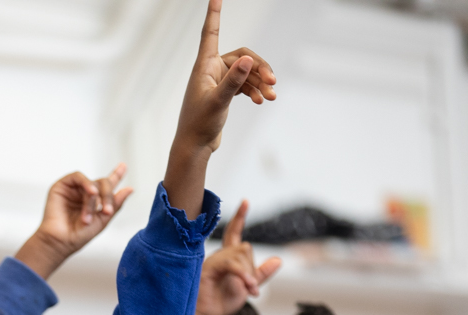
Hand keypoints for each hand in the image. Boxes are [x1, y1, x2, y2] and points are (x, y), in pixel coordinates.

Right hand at [14, 164, 133, 279]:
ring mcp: (73, 189)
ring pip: (92, 182)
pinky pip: (78, 177)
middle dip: (108, 195)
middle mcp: (84, 193)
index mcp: (94, 201)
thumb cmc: (79, 235)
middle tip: (107, 211)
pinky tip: (91, 192)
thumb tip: (130, 189)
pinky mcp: (62, 186)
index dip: (116, 175)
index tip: (124, 166)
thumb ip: (115, 204)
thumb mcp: (102, 220)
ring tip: (93, 211)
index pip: (107, 185)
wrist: (61, 241)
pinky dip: (87, 183)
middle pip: (103, 183)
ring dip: (95, 196)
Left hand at [165, 0, 276, 217]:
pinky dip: (254, 91)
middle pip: (242, 57)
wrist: (194, 148)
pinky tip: (263, 101)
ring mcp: (217, 82)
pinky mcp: (223, 94)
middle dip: (259, 68)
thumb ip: (234, 81)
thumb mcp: (218, 102)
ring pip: (245, 72)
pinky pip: (244, 85)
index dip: (214, 14)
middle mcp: (210, 70)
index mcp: (204, 67)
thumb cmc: (199, 125)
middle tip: (273, 81)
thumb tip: (249, 60)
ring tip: (272, 96)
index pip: (210, 33)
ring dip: (260, 82)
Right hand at [196, 201, 281, 314]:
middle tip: (250, 287)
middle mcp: (219, 255)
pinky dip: (243, 275)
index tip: (245, 202)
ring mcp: (213, 260)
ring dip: (249, 274)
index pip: (234, 232)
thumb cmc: (221, 303)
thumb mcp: (247, 287)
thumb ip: (261, 273)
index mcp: (227, 258)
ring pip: (241, 253)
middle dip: (252, 268)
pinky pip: (232, 264)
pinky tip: (248, 288)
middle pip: (245, 247)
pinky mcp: (209, 268)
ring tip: (249, 291)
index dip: (240, 217)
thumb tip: (278, 259)